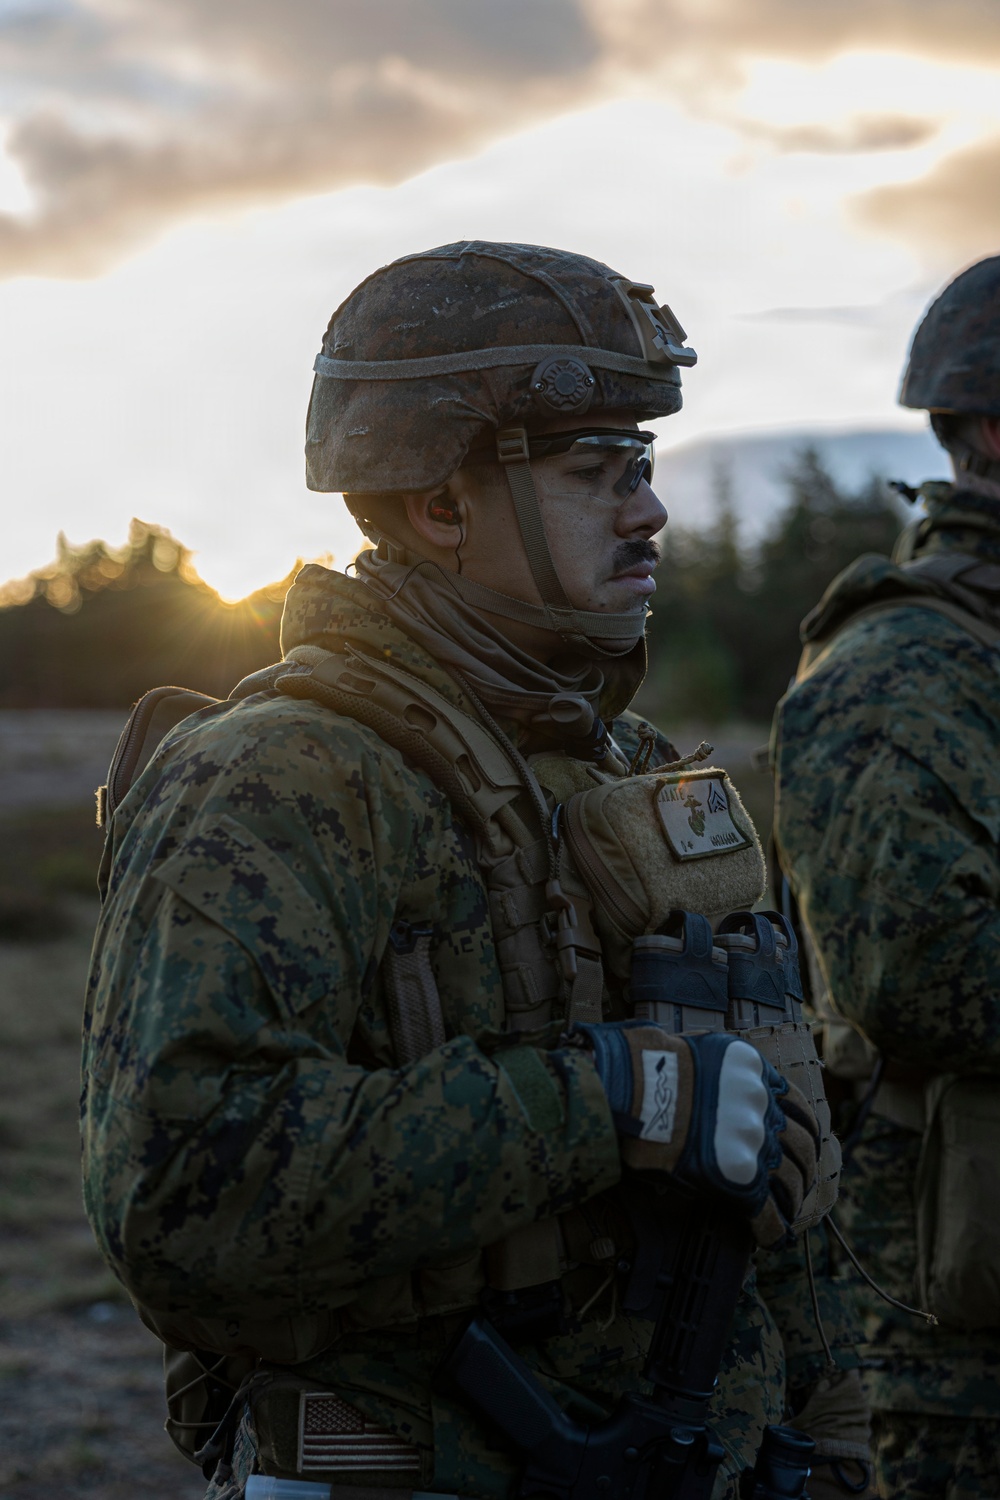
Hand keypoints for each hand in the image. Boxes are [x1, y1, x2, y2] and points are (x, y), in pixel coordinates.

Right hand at [576, 1022, 819, 1246]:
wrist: (633, 1089)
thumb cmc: (651, 1069)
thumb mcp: (702, 1057)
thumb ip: (727, 1075)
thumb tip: (721, 1093)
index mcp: (757, 1074)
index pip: (797, 1107)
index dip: (802, 1129)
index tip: (800, 1143)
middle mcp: (763, 1108)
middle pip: (802, 1145)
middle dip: (803, 1165)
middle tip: (800, 1180)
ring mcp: (756, 1144)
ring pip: (791, 1179)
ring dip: (793, 1197)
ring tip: (788, 1210)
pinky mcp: (741, 1179)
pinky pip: (767, 1213)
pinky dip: (773, 1229)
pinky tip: (773, 1239)